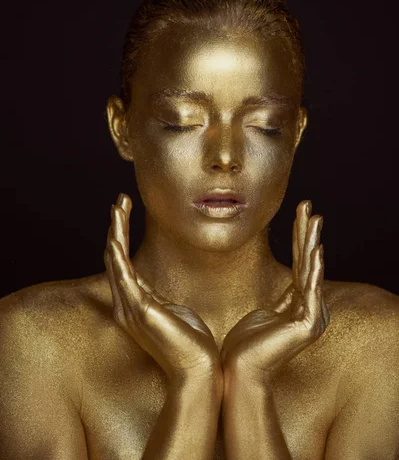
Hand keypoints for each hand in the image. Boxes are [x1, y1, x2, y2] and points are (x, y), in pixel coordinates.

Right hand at [104, 193, 220, 382]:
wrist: (199, 368)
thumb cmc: (192, 343)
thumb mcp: (175, 311)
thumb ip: (162, 299)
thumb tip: (163, 292)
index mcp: (134, 305)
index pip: (122, 264)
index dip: (122, 237)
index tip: (126, 213)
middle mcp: (125, 305)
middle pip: (114, 258)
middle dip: (117, 227)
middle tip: (120, 202)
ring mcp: (129, 307)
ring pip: (115, 259)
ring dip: (116, 230)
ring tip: (119, 205)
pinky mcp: (138, 308)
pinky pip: (122, 272)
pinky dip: (118, 249)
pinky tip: (117, 231)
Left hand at [220, 200, 329, 382]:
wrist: (236, 372)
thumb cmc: (243, 346)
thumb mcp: (262, 312)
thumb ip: (277, 300)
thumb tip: (278, 291)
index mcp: (298, 306)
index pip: (300, 264)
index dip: (300, 238)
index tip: (300, 213)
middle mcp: (308, 309)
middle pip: (308, 263)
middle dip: (307, 232)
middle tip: (307, 205)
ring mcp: (310, 317)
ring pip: (310, 270)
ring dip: (311, 241)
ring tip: (313, 218)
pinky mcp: (307, 325)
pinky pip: (311, 290)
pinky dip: (314, 269)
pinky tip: (316, 250)